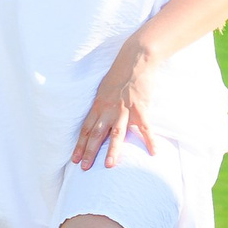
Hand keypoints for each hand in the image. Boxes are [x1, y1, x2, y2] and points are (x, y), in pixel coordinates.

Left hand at [70, 36, 156, 169]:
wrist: (136, 60)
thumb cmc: (119, 74)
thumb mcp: (103, 90)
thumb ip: (101, 106)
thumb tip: (98, 119)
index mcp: (99, 105)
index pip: (86, 128)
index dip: (80, 144)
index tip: (74, 159)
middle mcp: (109, 109)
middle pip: (97, 134)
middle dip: (89, 151)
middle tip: (84, 168)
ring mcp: (125, 110)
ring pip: (117, 133)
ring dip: (112, 150)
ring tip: (108, 165)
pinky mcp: (140, 108)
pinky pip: (146, 128)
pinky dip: (150, 140)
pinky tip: (154, 152)